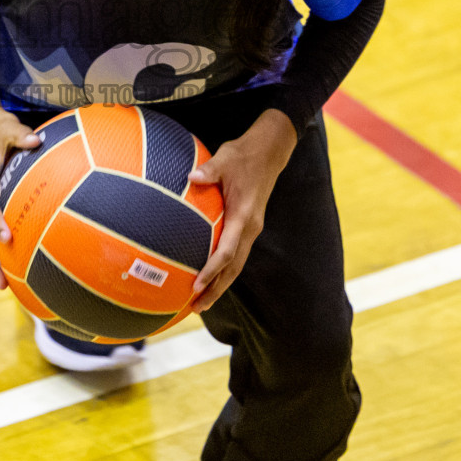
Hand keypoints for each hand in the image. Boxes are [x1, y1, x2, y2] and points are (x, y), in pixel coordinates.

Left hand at [188, 110, 297, 312]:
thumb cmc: (244, 155)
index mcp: (244, 216)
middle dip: (216, 289)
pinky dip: (223, 270)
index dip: (212, 270)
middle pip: (233, 268)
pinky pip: (235, 254)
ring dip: (220, 285)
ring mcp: (251, 229)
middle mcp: (250, 228)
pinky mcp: (248, 227)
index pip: (227, 250)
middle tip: (196, 308)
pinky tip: (208, 277)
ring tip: (201, 303)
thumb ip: (209, 170)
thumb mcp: (225, 158)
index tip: (196, 285)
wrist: (269, 152)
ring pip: (236, 265)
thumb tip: (191, 176)